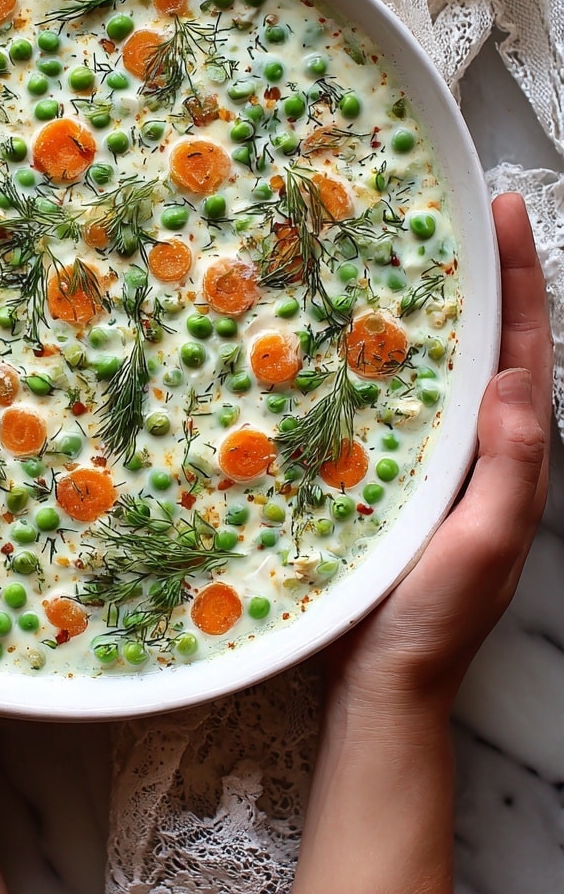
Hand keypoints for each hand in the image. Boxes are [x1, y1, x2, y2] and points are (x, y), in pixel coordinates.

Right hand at [326, 191, 552, 711]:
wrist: (382, 681)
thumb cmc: (435, 620)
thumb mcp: (485, 545)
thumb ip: (512, 469)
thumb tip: (518, 380)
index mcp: (516, 460)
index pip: (527, 351)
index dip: (519, 280)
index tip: (504, 214)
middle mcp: (486, 451)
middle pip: (498, 347)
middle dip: (491, 279)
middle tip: (465, 216)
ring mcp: (444, 463)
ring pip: (452, 370)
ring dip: (445, 311)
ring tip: (420, 257)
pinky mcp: (401, 476)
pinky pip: (409, 402)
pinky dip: (401, 359)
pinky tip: (367, 340)